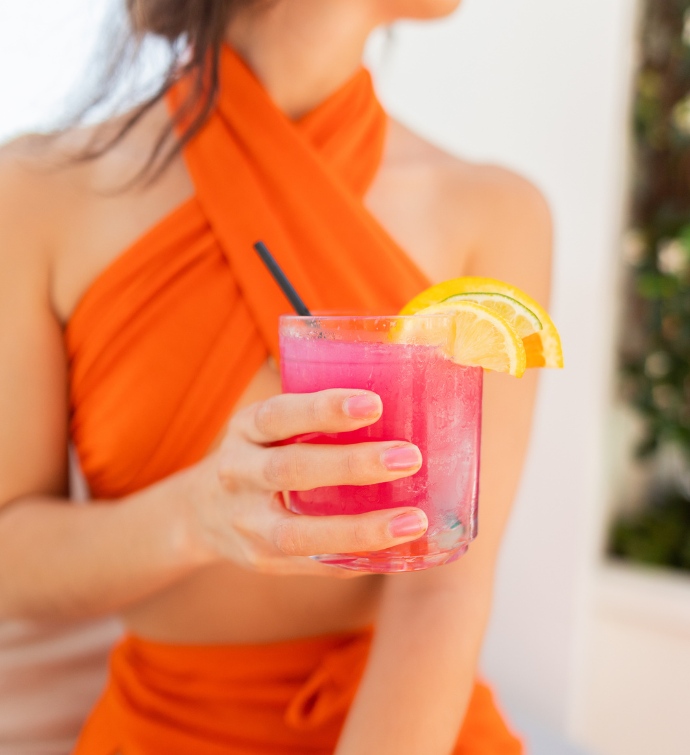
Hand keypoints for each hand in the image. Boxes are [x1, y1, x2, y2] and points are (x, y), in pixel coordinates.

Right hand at [187, 389, 426, 576]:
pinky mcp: (263, 561)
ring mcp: (248, 524)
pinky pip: (314, 565)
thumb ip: (316, 418)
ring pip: (300, 534)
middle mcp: (239, 475)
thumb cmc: (261, 455)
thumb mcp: (269, 428)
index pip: (278, 415)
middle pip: (291, 470)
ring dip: (361, 529)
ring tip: (413, 521)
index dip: (323, 409)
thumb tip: (403, 401)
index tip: (373, 404)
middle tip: (409, 457)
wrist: (202, 512)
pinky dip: (356, 558)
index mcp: (245, 430)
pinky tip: (397, 553)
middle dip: (352, 465)